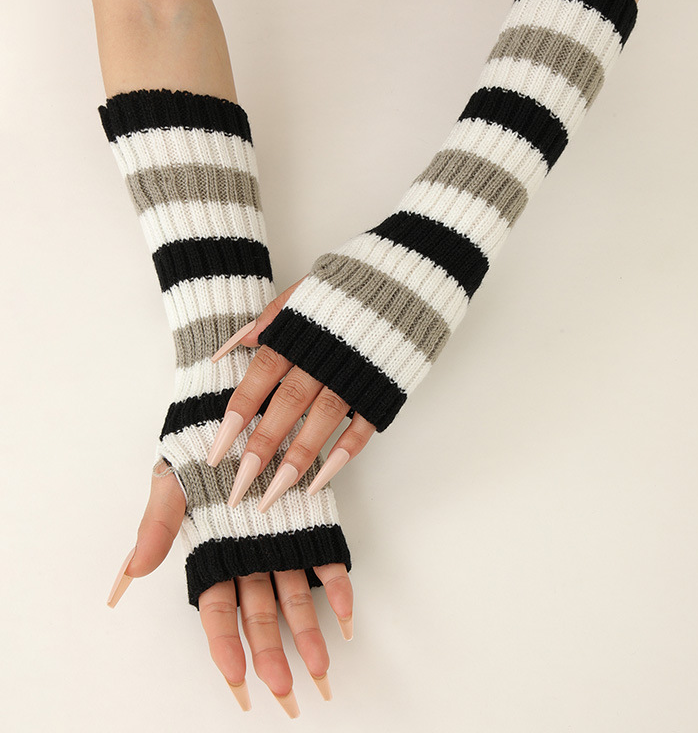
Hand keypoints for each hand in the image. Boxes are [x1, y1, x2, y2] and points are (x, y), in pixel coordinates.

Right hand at [107, 460, 353, 715]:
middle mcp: (249, 556)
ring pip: (294, 597)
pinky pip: (326, 561)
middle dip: (271, 656)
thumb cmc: (198, 451)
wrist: (234, 414)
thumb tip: (134, 571)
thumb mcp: (170, 485)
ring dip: (307, 633)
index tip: (238, 682)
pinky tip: (348, 615)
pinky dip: (339, 587)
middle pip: (258, 616)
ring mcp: (281, 542)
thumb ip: (156, 527)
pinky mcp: (309, 523)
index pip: (217, 612)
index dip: (226, 647)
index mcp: (213, 554)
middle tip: (286, 694)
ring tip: (321, 669)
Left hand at [206, 275, 377, 511]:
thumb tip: (230, 349)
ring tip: (273, 495)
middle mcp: (322, 357)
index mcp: (299, 332)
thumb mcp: (304, 289)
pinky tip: (320, 481)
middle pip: (285, 408)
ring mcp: (356, 374)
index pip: (258, 380)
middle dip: (260, 450)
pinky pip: (362, 427)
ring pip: (321, 423)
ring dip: (296, 461)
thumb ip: (268, 320)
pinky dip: (342, 454)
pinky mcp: (384, 388)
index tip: (215, 452)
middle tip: (238, 489)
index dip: (236, 417)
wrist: (413, 271)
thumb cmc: (353, 280)